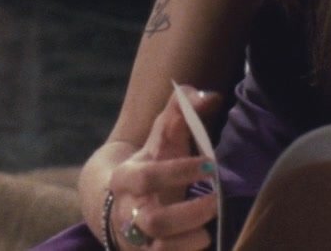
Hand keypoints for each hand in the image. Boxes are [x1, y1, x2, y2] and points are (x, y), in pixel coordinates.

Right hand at [105, 85, 223, 248]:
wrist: (115, 204)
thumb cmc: (150, 165)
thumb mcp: (159, 139)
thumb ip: (180, 112)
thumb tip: (210, 95)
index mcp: (126, 179)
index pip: (148, 177)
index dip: (178, 172)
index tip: (210, 164)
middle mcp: (127, 213)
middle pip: (152, 221)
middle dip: (186, 214)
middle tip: (215, 202)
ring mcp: (135, 240)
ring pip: (158, 249)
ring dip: (187, 242)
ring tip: (208, 230)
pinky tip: (203, 244)